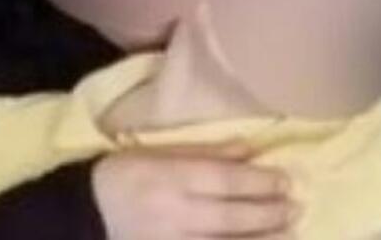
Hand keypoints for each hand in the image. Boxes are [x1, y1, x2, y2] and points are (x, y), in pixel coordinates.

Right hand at [91, 139, 298, 238]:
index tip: (287, 181)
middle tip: (296, 208)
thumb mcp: (159, 153)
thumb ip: (205, 153)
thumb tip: (250, 149)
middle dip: (268, 214)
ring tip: (290, 236)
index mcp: (171, 178)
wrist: (84, 215)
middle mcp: (173, 213)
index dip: (260, 182)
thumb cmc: (126, 175)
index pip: (225, 180)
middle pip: (230, 217)